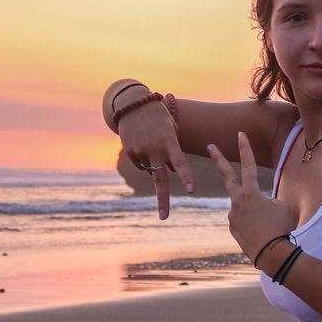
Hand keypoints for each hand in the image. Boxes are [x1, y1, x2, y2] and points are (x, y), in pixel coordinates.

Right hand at [117, 100, 194, 219]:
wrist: (133, 104)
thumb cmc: (160, 118)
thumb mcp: (171, 130)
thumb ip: (173, 152)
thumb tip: (171, 172)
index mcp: (169, 141)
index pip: (180, 162)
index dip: (186, 176)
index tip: (191, 190)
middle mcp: (155, 148)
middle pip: (160, 179)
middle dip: (163, 199)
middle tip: (164, 217)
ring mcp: (141, 151)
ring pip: (151, 170)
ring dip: (155, 164)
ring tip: (153, 142)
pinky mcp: (130, 152)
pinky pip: (142, 165)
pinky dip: (145, 160)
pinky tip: (143, 144)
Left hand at [209, 132, 295, 261]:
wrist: (273, 255)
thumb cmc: (281, 228)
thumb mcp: (282, 206)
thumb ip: (268, 199)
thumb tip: (259, 203)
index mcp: (251, 193)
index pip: (248, 165)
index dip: (245, 148)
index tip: (240, 133)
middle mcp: (237, 202)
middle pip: (226, 175)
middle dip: (218, 159)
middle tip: (210, 146)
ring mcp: (232, 215)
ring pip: (245, 206)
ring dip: (257, 212)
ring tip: (269, 226)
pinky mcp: (232, 228)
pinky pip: (244, 220)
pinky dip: (254, 224)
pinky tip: (263, 234)